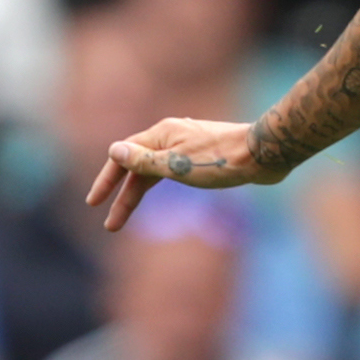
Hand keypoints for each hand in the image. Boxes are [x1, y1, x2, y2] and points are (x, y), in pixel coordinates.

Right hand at [85, 116, 271, 233]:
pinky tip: (157, 195)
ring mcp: (187, 145)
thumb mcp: (178, 165)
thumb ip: (145, 161)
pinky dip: (158, 185)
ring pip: (154, 171)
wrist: (264, 154)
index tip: (94, 204)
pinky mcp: (203, 156)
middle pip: (137, 167)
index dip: (107, 181)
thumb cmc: (222, 160)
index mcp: (161, 135)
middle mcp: (171, 136)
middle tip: (110, 225)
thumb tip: (114, 150)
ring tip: (126, 219)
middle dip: (122, 196)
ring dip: (138, 194)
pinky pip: (171, 171)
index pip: (123, 157)